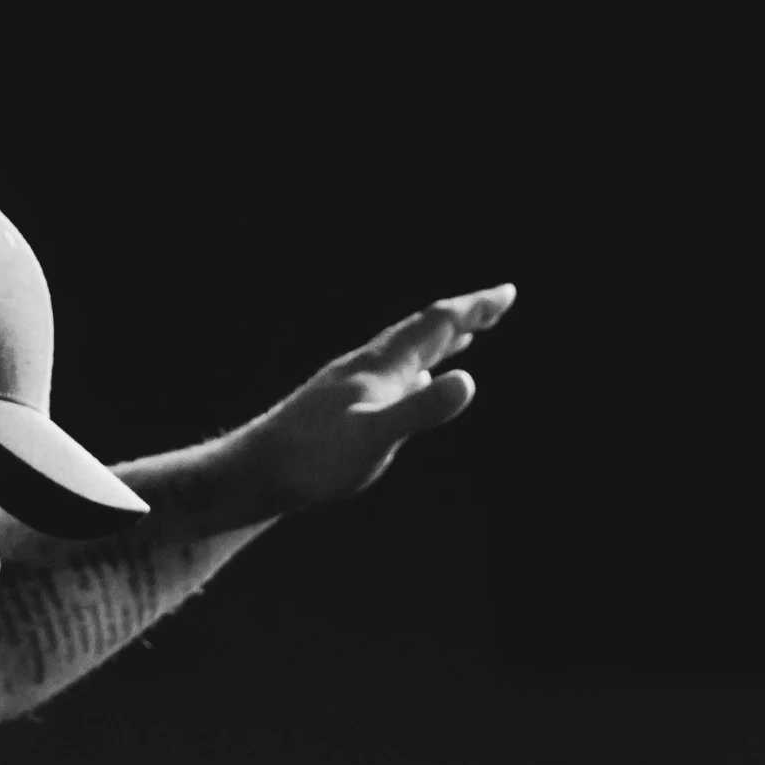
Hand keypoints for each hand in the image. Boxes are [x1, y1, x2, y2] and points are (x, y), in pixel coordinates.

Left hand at [236, 286, 516, 512]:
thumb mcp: (374, 438)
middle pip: (422, 330)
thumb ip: (419, 410)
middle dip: (463, 316)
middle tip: (496, 303)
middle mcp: (369, 367)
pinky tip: (413, 383)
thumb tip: (468, 381)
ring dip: (438, 340)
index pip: (436, 324)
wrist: (257, 472)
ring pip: (405, 353)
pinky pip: (390, 380)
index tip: (507, 292)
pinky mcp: (342, 411)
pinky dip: (413, 373)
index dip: (474, 307)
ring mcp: (355, 387)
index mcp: (382, 367)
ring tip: (462, 335)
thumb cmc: (313, 459)